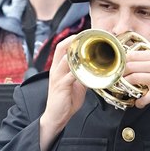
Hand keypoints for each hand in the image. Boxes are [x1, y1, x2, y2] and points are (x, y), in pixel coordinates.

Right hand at [39, 36, 86, 150]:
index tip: (83, 33)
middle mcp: (56, 70)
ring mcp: (57, 77)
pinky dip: (79, 71)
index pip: (62, 47)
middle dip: (73, 40)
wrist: (56, 116)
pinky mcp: (61, 86)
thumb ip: (82, 74)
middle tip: (86, 35)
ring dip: (77, 53)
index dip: (71, 38)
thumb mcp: (76, 84)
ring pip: (65, 59)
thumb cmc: (66, 100)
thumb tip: (94, 68)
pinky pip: (70, 75)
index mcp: (58, 68)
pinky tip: (87, 69)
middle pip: (61, 48)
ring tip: (87, 47)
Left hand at [124, 50, 149, 112]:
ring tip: (125, 88)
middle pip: (130, 66)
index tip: (120, 65)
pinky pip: (142, 97)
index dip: (124, 60)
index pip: (134, 54)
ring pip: (132, 79)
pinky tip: (138, 102)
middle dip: (121, 72)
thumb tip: (138, 54)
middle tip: (119, 77)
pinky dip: (138, 101)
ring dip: (126, 85)